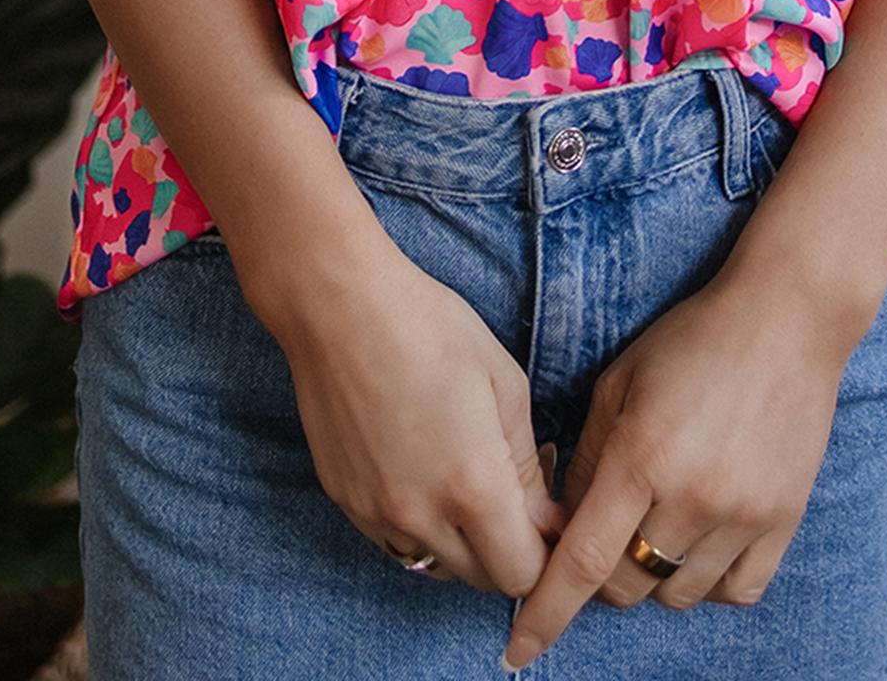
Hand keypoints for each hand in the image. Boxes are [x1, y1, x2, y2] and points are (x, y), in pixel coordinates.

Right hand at [259, 236, 566, 595]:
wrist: (340, 306)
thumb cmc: (431, 328)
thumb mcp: (504, 384)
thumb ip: (527, 464)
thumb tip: (544, 519)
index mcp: (473, 487)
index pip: (522, 573)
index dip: (543, 553)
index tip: (546, 520)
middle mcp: (421, 516)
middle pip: (480, 580)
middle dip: (506, 552)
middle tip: (513, 497)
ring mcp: (375, 514)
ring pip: (434, 567)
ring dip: (461, 546)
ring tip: (465, 485)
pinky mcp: (344, 501)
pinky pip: (393, 543)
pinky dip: (418, 528)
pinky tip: (422, 474)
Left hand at [502, 272, 855, 669]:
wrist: (786, 321)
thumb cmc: (692, 341)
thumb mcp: (620, 381)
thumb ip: (587, 456)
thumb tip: (561, 523)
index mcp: (640, 456)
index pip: (581, 561)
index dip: (545, 613)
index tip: (517, 651)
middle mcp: (691, 496)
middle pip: (624, 586)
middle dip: (600, 572)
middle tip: (607, 528)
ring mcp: (742, 514)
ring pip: (676, 595)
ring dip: (653, 575)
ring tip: (659, 521)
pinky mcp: (783, 521)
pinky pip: (736, 592)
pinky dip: (708, 581)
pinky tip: (701, 540)